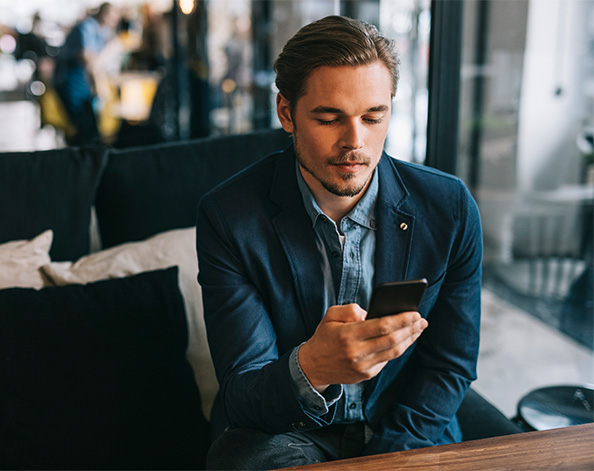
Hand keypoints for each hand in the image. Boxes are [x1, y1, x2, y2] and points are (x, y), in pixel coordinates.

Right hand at [298, 304, 427, 391]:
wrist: (313, 366)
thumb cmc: (325, 336)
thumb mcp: (330, 316)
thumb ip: (350, 309)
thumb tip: (371, 312)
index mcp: (348, 334)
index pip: (381, 326)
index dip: (401, 320)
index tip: (415, 313)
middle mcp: (357, 352)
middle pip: (392, 340)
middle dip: (410, 329)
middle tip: (422, 320)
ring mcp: (363, 366)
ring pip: (394, 352)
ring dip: (410, 339)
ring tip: (419, 328)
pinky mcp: (367, 374)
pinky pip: (388, 360)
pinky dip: (399, 348)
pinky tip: (406, 339)